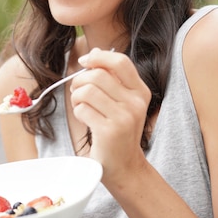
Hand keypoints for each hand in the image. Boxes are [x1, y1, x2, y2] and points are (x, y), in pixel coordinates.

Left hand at [70, 48, 150, 177]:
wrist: (125, 166)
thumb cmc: (118, 131)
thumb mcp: (121, 102)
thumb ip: (110, 77)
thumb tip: (94, 51)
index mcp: (140, 92)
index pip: (120, 62)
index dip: (98, 57)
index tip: (84, 61)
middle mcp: (136, 103)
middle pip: (97, 75)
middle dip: (80, 81)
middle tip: (78, 93)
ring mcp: (124, 117)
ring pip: (87, 90)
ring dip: (76, 97)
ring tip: (80, 106)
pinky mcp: (110, 131)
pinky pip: (83, 109)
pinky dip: (78, 112)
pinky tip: (85, 119)